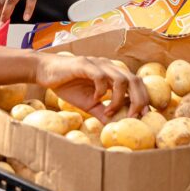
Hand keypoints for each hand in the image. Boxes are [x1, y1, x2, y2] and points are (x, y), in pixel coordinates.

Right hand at [34, 54, 148, 121]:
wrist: (45, 72)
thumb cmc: (68, 85)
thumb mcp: (89, 104)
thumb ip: (103, 112)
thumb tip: (116, 126)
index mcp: (113, 74)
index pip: (137, 83)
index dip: (144, 99)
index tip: (144, 117)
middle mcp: (109, 66)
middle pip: (135, 80)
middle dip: (139, 100)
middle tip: (134, 117)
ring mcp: (98, 64)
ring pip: (121, 79)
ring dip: (119, 98)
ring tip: (109, 111)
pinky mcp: (85, 64)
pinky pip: (100, 76)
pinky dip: (102, 91)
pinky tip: (95, 99)